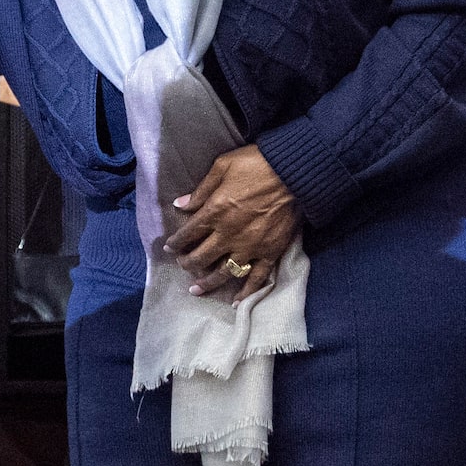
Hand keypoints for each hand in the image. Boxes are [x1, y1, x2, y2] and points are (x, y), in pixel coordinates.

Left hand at [165, 145, 297, 298]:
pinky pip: (256, 278)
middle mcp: (229, 234)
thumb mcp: (223, 166)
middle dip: (188, 263)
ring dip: (207, 282)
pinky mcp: (270, 252)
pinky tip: (236, 302)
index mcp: (215, 212)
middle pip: (201, 257)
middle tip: (183, 265)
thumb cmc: (257, 163)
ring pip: (223, 272)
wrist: (294, 172)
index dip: (176, 242)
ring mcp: (250, 247)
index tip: (170, 247)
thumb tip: (180, 205)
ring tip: (196, 289)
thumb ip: (201, 189)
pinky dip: (246, 292)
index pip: (188, 234)